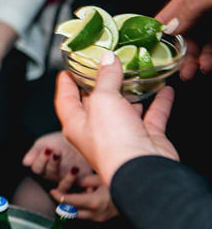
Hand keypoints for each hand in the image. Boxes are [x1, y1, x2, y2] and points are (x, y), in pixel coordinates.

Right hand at [22, 131, 93, 182]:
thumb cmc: (59, 141)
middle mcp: (53, 176)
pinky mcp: (81, 181)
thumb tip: (26, 163)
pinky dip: (85, 189)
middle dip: (53, 164)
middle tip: (57, 153)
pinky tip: (89, 185)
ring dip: (68, 180)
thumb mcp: (45, 142)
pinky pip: (81, 190)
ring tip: (74, 168)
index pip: (37, 168)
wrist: (79, 139)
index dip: (41, 160)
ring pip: (63, 187)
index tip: (47, 149)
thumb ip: (35, 151)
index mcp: (43, 167)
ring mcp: (66, 180)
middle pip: (49, 175)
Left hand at [50, 171, 119, 222]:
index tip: (52, 191)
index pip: (70, 201)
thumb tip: (74, 183)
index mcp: (94, 203)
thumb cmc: (121, 182)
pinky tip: (86, 198)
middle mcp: (95, 214)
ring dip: (73, 206)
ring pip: (78, 214)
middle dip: (63, 203)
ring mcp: (99, 218)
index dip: (59, 196)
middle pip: (71, 211)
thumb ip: (85, 181)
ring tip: (73, 195)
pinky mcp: (102, 219)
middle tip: (57, 194)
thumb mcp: (101, 178)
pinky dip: (83, 207)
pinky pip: (87, 215)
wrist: (138, 195)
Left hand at [55, 51, 178, 186]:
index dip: (65, 84)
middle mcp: (96, 131)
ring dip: (129, 95)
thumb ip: (105, 78)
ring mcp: (121, 135)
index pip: (65, 100)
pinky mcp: (144, 138)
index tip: (66, 71)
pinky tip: (165, 90)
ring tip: (135, 75)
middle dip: (99, 85)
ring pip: (124, 110)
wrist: (141, 169)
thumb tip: (107, 59)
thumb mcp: (103, 100)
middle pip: (95, 104)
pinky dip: (158, 103)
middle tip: (104, 65)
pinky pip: (152, 116)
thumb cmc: (112, 141)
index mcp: (76, 124)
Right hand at [155, 0, 211, 79]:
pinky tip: (208, 66)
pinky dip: (210, 58)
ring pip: (200, 42)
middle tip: (170, 69)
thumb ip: (189, 8)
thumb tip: (167, 27)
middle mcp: (207, 5)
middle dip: (175, 51)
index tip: (144, 52)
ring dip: (193, 58)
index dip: (154, 32)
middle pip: (183, 31)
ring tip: (192, 71)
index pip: (167, 13)